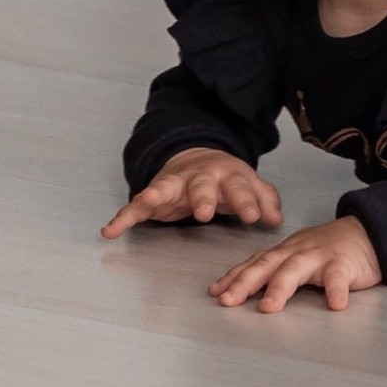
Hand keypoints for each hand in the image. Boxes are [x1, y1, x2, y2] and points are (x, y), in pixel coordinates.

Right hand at [102, 146, 283, 237]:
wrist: (197, 156)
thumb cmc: (225, 178)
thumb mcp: (248, 185)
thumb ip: (264, 199)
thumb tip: (277, 218)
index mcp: (227, 176)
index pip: (240, 188)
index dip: (247, 202)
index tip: (254, 217)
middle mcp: (200, 177)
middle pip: (203, 185)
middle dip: (203, 198)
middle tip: (205, 213)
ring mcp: (175, 183)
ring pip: (167, 187)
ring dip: (158, 196)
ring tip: (149, 201)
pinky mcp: (154, 193)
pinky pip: (136, 205)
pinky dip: (123, 216)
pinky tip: (110, 230)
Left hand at [209, 213, 382, 315]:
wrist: (368, 230)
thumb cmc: (328, 249)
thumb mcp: (297, 255)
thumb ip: (274, 269)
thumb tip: (240, 290)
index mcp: (284, 251)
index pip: (254, 263)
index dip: (234, 277)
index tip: (214, 292)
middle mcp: (297, 251)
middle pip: (267, 265)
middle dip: (245, 282)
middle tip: (228, 301)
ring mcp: (320, 255)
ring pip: (296, 269)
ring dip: (281, 287)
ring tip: (269, 307)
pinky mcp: (344, 263)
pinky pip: (339, 278)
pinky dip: (337, 291)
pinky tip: (335, 305)